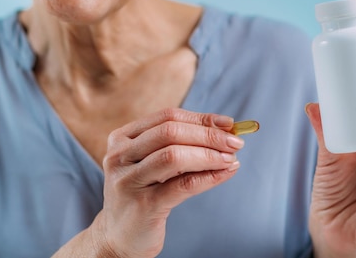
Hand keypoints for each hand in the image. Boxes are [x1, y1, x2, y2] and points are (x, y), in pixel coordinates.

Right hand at [90, 108, 244, 257]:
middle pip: (171, 132)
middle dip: (208, 135)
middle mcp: (119, 156)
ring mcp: (128, 181)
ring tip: (231, 159)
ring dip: (210, 154)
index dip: (201, 119)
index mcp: (121, 138)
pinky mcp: (143, 206)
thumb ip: (181, 145)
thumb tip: (226, 130)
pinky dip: (209, 177)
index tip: (229, 124)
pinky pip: (182, 185)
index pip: (167, 117)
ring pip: (174, 156)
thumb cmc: (144, 194)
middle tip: (235, 143)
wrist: (119, 238)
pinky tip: (225, 173)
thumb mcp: (155, 164)